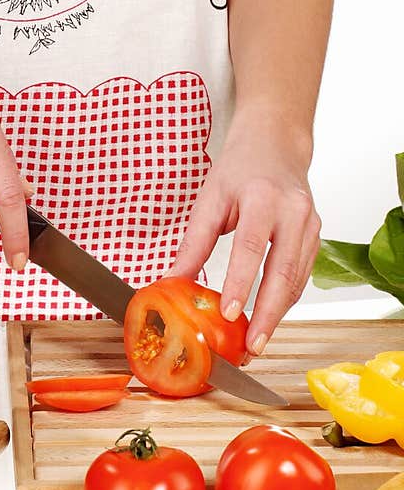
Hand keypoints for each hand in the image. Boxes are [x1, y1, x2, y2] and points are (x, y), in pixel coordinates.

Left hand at [167, 112, 320, 354]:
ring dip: (277, 314)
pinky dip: (285, 301)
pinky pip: (302, 275)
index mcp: (262, 198)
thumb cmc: (241, 169)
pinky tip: (269, 318)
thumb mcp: (209, 199)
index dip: (240, 283)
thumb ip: (193, 243)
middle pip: (282, 272)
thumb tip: (172, 282)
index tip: (229, 313)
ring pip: (296, 279)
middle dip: (267, 314)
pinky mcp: (316, 235)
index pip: (250, 247)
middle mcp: (293, 211)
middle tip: (251, 346)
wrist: (276, 144)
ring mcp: (310, 224)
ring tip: (256, 342)